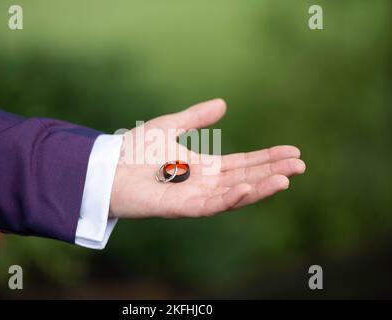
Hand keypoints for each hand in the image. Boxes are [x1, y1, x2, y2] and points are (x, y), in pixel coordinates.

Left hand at [110, 99, 304, 218]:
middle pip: (245, 179)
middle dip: (272, 173)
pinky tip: (248, 187)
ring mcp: (194, 197)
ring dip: (259, 188)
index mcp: (204, 167)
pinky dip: (230, 198)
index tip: (293, 152)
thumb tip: (224, 104)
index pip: (243, 163)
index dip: (267, 158)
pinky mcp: (180, 208)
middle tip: (301, 165)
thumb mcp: (170, 126)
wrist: (106, 166)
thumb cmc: (134, 149)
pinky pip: (210, 206)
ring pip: (233, 195)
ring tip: (285, 178)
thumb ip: (196, 117)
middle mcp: (204, 184)